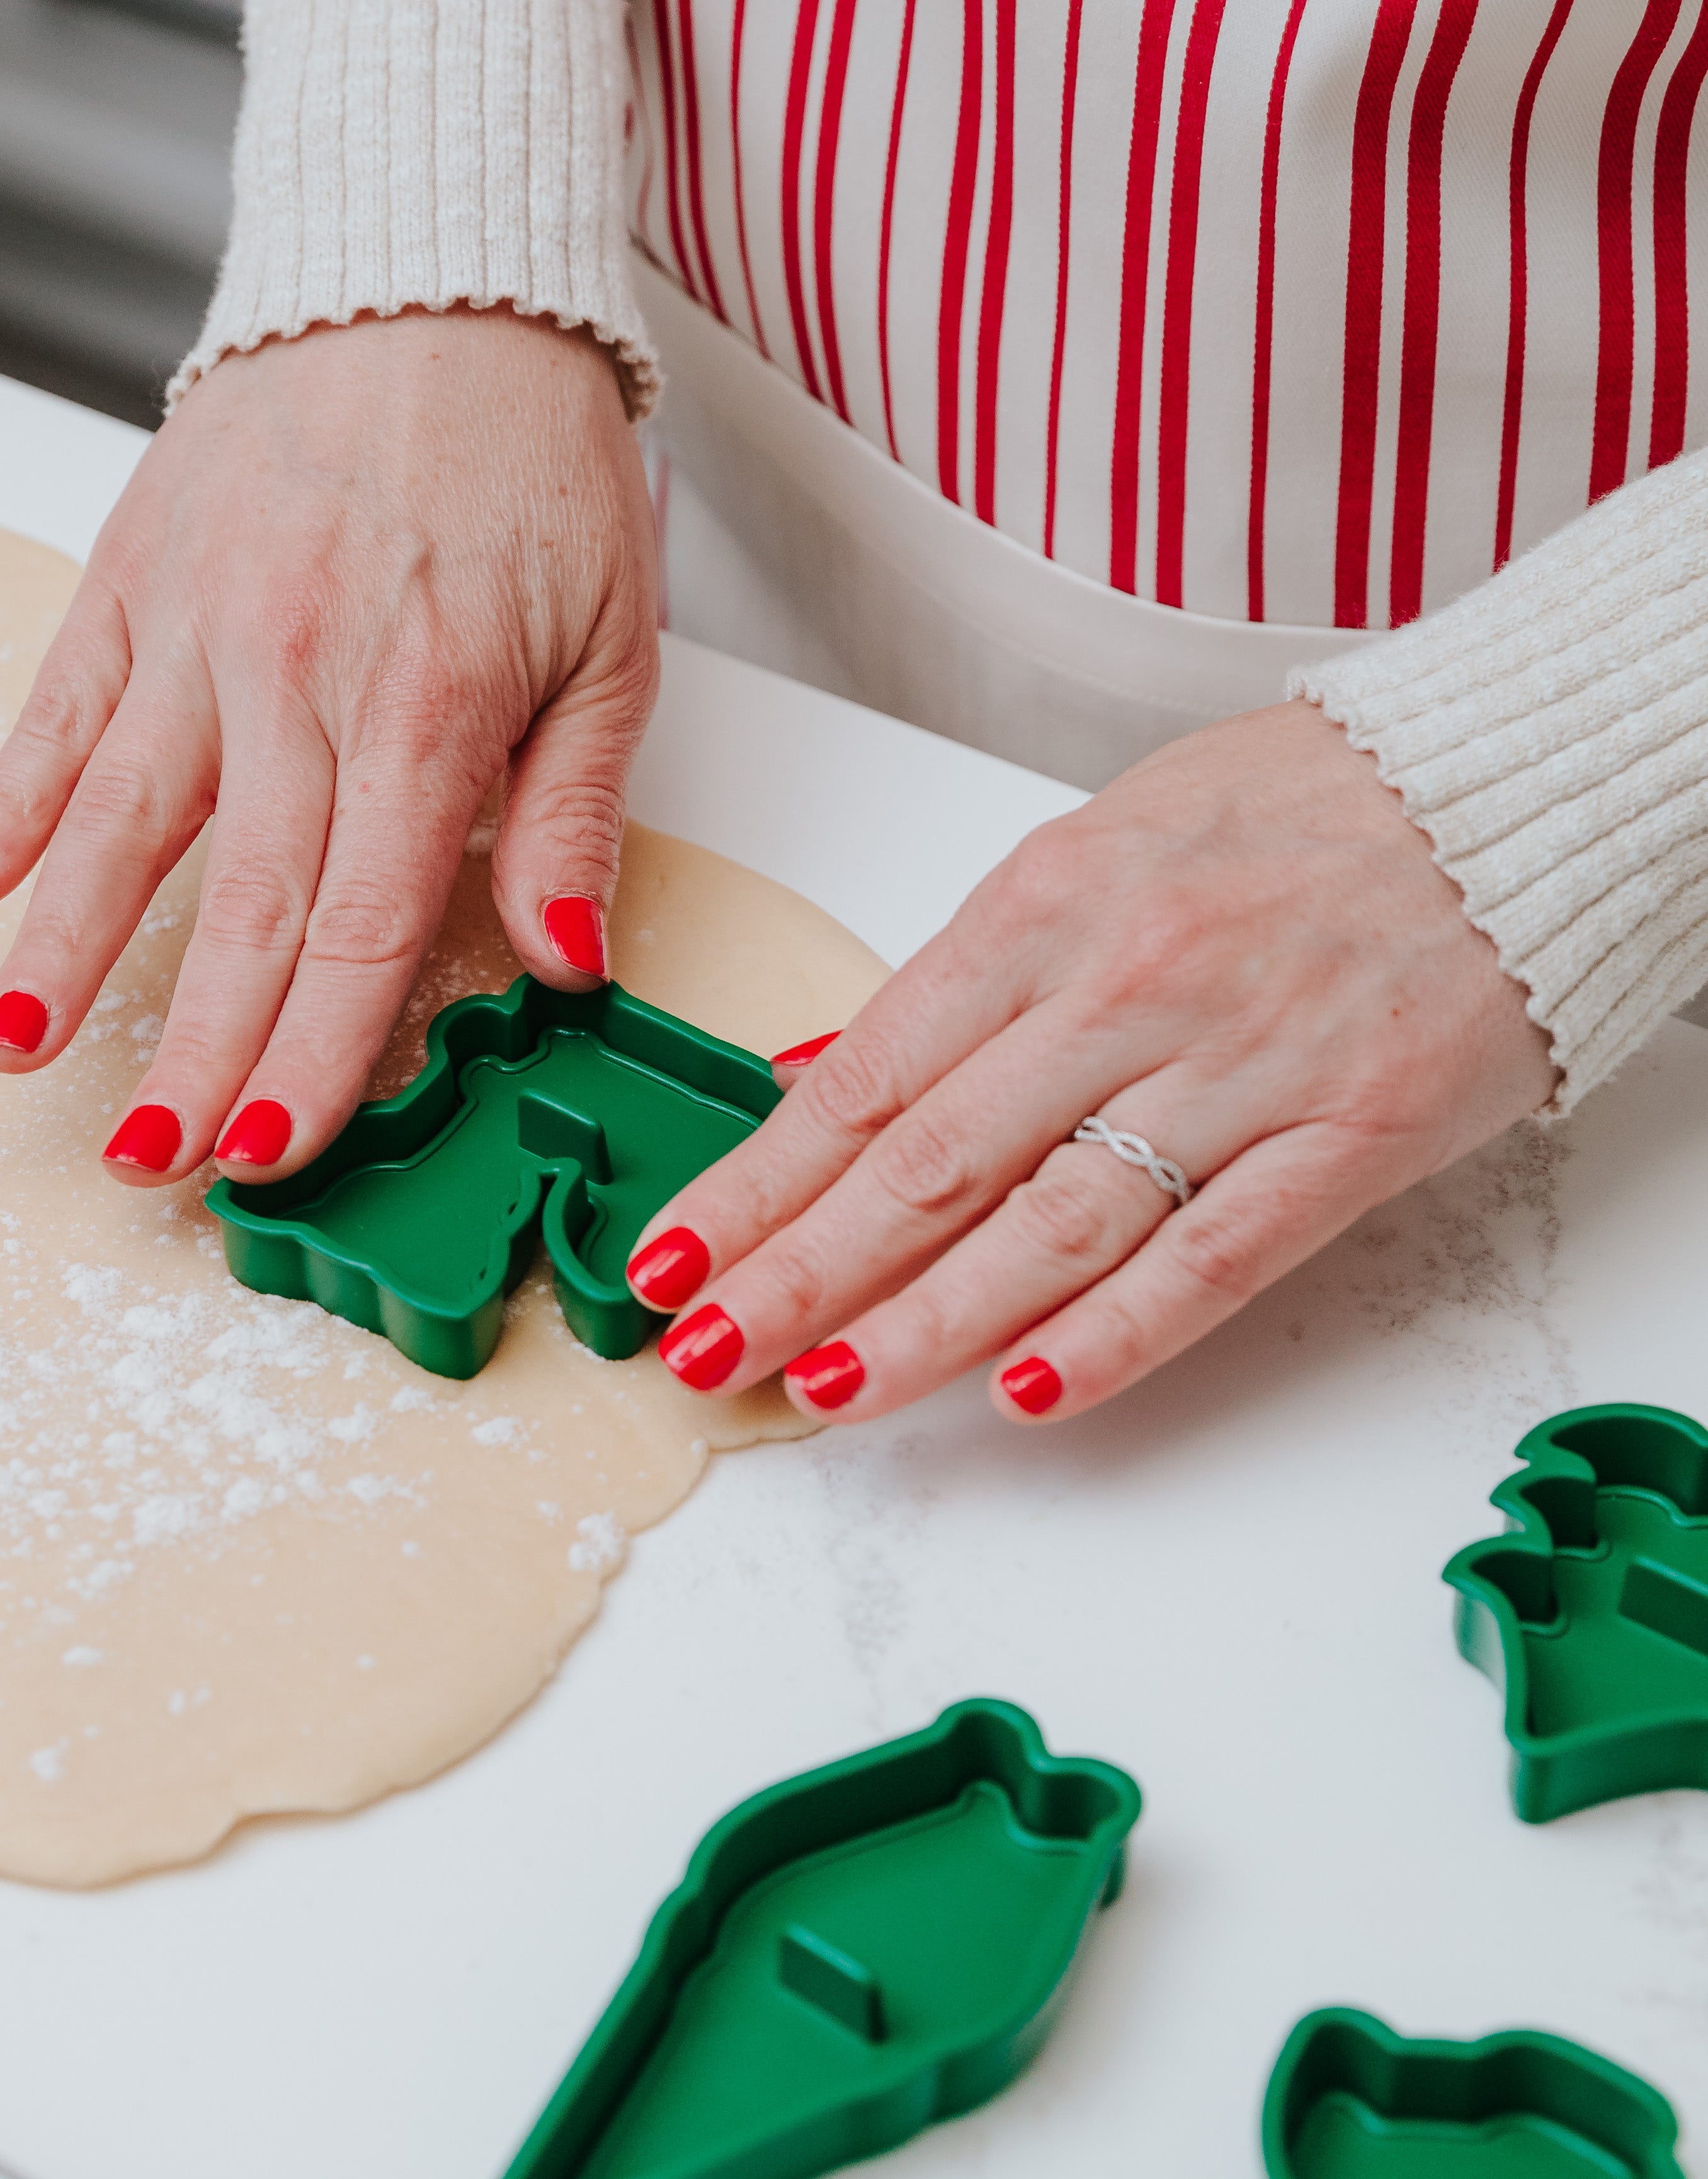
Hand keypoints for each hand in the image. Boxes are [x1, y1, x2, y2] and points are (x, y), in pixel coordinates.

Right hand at [0, 307, 659, 1179]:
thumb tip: (564, 965)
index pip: (361, 926)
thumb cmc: (536, 463)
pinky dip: (1, 798)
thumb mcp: (612, 640)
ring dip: (64, 949)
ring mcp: (201, 625)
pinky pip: (55, 707)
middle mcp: (300, 675)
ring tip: (16, 1055)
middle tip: (145, 1162)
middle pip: (237, 907)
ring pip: (121, 820)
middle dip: (189, 1051)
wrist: (437, 276)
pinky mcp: (132, 575)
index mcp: (429, 707)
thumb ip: (571, 810)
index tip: (274, 1155)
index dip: (315, 1056)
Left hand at [623, 699, 1553, 1424]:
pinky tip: (1023, 1392)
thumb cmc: (1298, 813)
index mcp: (1048, 907)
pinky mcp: (1346, 1136)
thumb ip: (961, 981)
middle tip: (701, 1354)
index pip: (866, 1079)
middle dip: (799, 1272)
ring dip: (922, 1323)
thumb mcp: (1098, 847)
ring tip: (821, 1391)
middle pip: (929, 1165)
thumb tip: (815, 1075)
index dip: (757, 1184)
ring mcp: (1239, 1067)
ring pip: (1048, 1224)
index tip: (671, 1262)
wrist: (1507, 786)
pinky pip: (1209, 1256)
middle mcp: (1127, 987)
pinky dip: (1113, 1333)